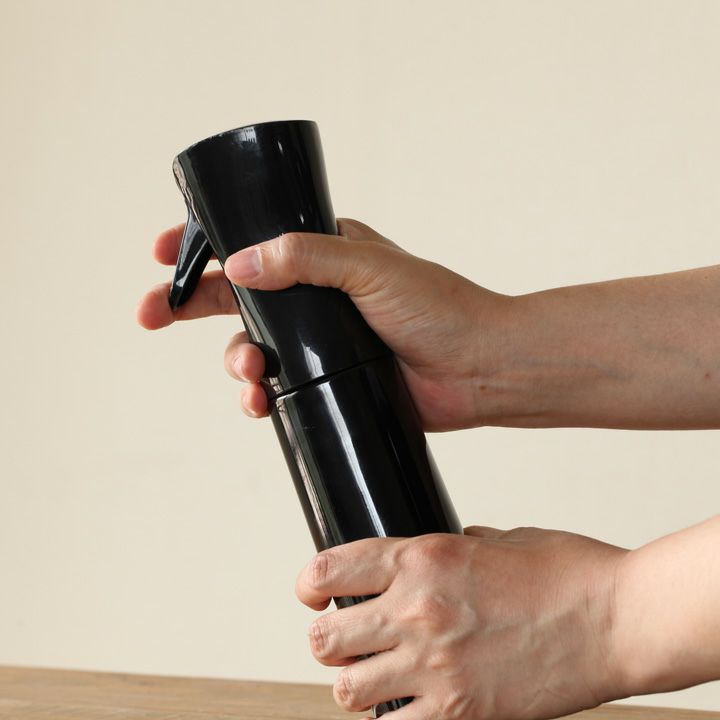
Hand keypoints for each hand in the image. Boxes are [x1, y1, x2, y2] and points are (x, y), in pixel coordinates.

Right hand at [136, 218, 510, 430]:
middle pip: (235, 296)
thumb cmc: (440, 308)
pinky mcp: (326, 379)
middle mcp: (315, 295)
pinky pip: (275, 387)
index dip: (204, 247)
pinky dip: (257, 395)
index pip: (252, 242)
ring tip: (250, 374)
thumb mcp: (370, 267)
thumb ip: (305, 257)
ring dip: (235, 360)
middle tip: (149, 314)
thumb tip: (239, 264)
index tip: (163, 252)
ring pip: (250, 346)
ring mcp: (319, 341)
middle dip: (187, 304)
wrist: (478, 368)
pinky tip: (258, 403)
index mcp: (324, 254)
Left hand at [295, 527, 627, 719]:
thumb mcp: (498, 538)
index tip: (310, 594)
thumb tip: (424, 561)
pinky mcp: (460, 713)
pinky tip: (411, 705)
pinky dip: (394, 719)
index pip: (328, 570)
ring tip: (373, 677)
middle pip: (324, 639)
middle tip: (345, 640)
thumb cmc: (566, 572)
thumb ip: (450, 548)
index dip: (308, 584)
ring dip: (353, 684)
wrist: (616, 618)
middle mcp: (417, 610)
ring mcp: (435, 666)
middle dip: (328, 641)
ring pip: (346, 691)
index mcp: (422, 557)